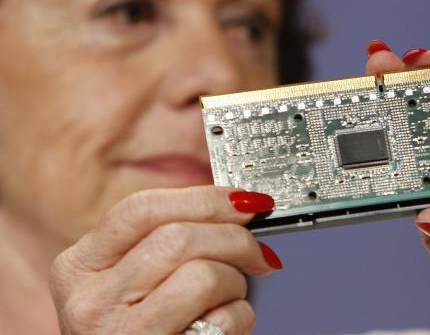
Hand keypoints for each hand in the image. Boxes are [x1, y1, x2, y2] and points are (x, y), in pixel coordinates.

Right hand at [49, 186, 281, 334]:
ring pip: (205, 275)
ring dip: (236, 283)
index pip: (142, 209)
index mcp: (79, 268)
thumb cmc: (140, 331)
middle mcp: (91, 302)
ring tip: (228, 298)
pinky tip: (221, 327)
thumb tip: (233, 206)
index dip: (203, 199)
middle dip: (235, 239)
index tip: (244, 201)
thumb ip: (163, 241)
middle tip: (258, 252)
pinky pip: (224, 320)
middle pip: (180, 238)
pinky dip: (239, 318)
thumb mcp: (128, 283)